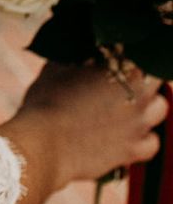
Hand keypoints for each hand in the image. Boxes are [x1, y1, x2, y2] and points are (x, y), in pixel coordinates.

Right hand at [13, 61, 168, 189]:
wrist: (42, 144)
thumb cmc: (46, 103)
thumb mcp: (55, 69)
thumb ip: (75, 59)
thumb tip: (83, 54)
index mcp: (124, 71)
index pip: (140, 53)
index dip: (127, 52)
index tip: (114, 54)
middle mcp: (140, 96)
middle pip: (155, 79)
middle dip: (139, 75)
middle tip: (118, 76)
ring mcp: (139, 124)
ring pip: (160, 108)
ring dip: (147, 103)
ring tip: (125, 103)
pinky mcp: (133, 151)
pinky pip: (152, 143)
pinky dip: (143, 137)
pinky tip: (127, 134)